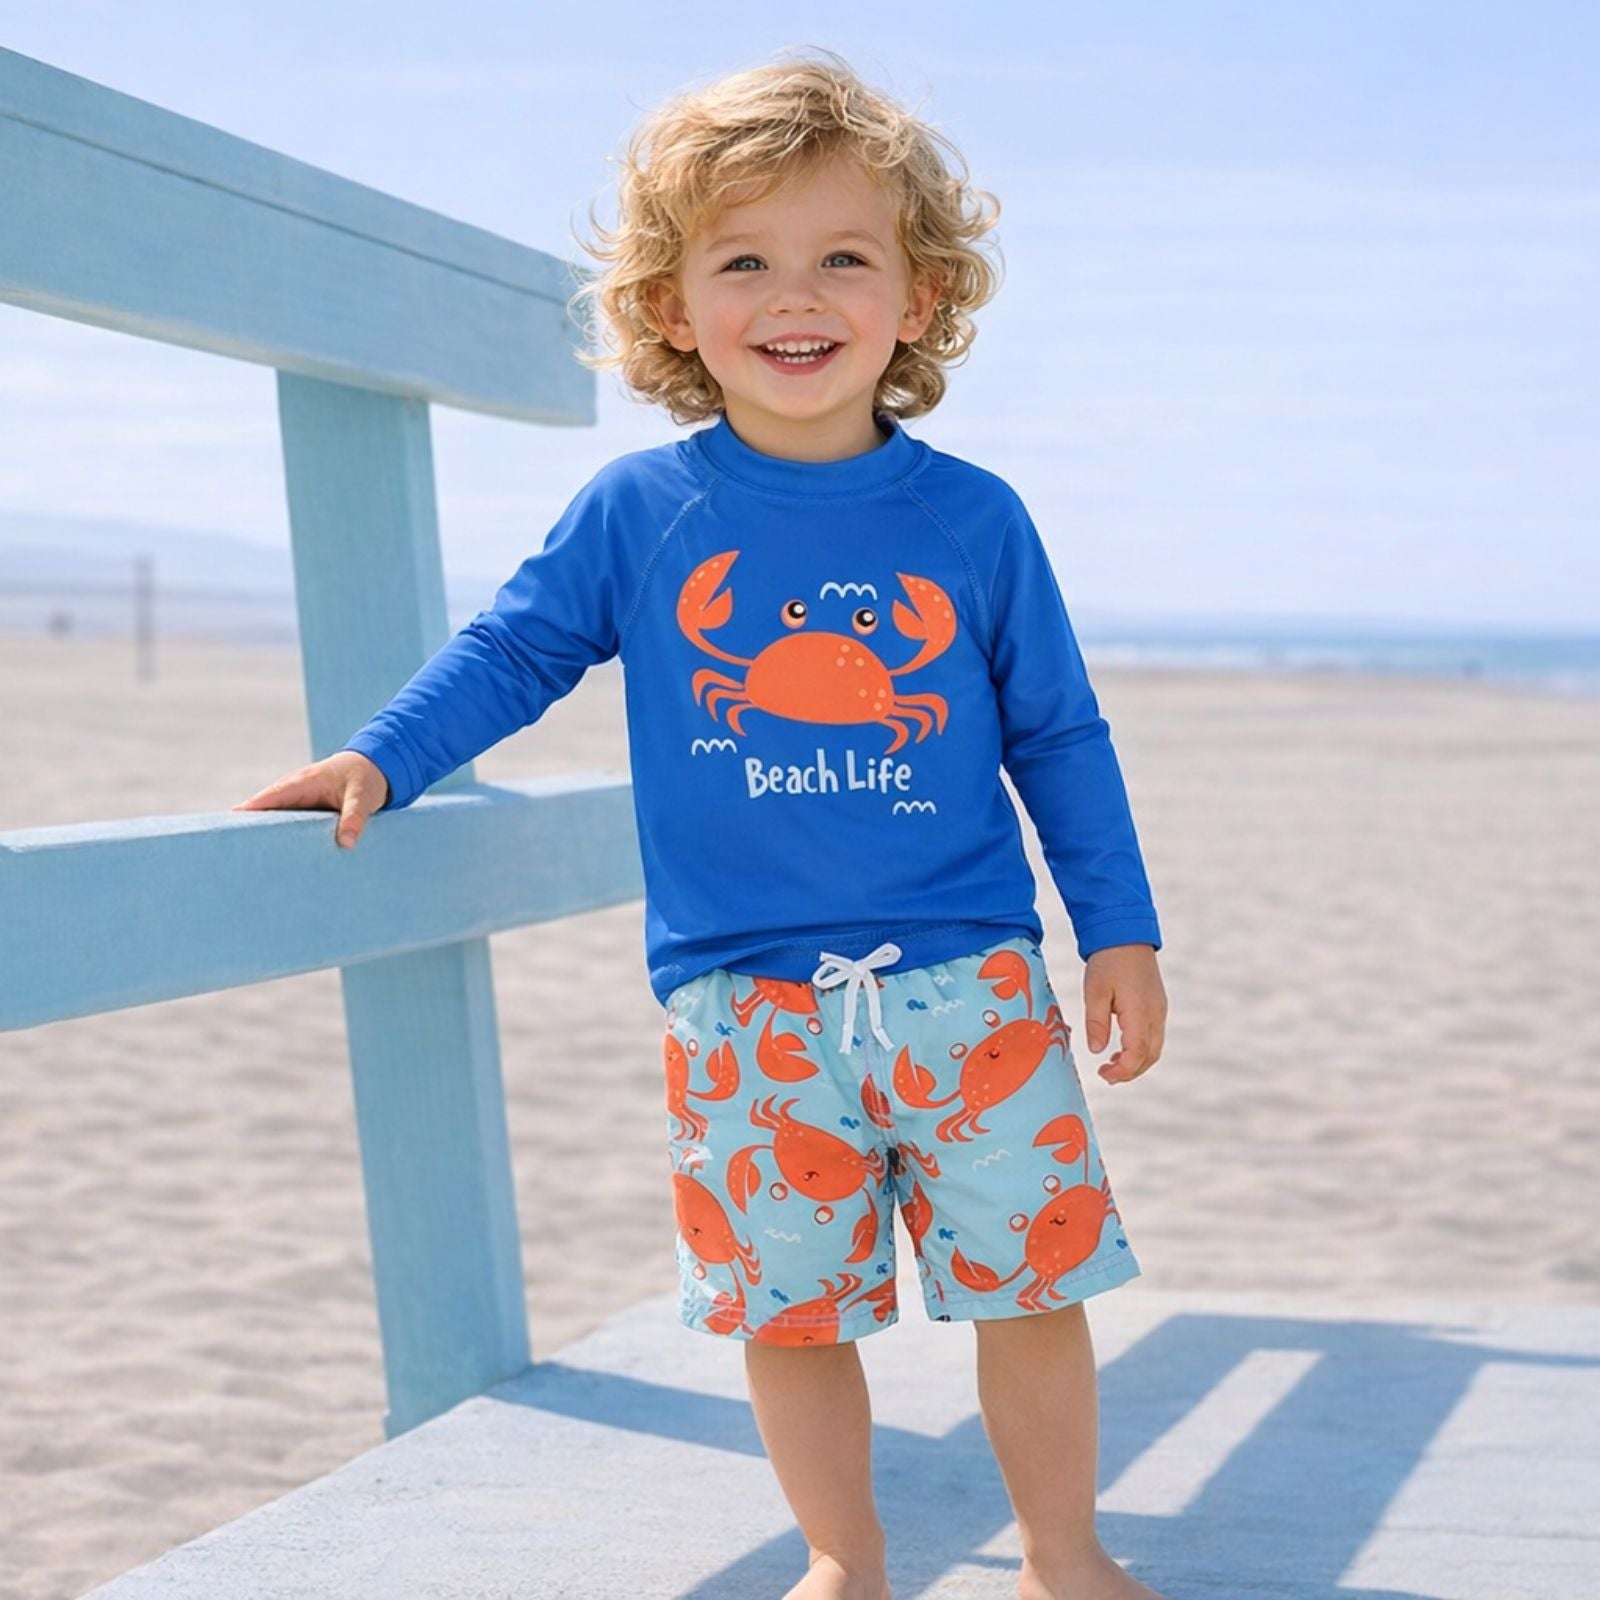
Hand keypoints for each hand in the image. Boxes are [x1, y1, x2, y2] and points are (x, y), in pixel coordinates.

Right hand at [230, 751, 390, 849]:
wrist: (374, 766)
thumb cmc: (365, 778)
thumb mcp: (363, 796)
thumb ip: (355, 818)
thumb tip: (346, 843)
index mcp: (303, 783)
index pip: (271, 797)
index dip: (250, 810)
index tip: (230, 824)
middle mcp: (294, 791)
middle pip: (264, 810)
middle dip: (248, 827)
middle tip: (230, 851)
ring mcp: (297, 802)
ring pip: (273, 819)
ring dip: (262, 834)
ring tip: (244, 861)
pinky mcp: (304, 812)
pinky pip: (286, 824)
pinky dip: (278, 836)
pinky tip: (272, 858)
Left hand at [1082, 944, 1165, 1084]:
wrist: (1126, 934)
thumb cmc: (1108, 962)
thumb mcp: (1094, 992)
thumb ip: (1096, 1023)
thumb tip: (1097, 1051)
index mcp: (1141, 1013)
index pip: (1137, 1054)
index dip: (1122, 1071)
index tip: (1103, 1074)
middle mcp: (1156, 1014)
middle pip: (1150, 1056)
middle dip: (1130, 1071)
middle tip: (1106, 1075)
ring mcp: (1160, 1010)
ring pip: (1155, 1047)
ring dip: (1136, 1061)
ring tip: (1112, 1064)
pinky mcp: (1158, 1004)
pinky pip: (1154, 1035)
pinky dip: (1141, 1048)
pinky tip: (1122, 1047)